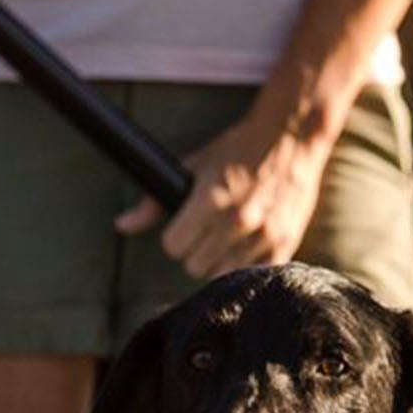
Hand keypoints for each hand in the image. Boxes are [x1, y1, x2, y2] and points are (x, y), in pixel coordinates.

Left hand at [116, 108, 333, 280]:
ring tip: (229, 238)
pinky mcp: (284, 243)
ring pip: (222, 274)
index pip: (173, 247)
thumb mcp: (194, 165)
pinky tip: (247, 245)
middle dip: (196, 251)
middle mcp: (237, 218)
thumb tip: (120, 226)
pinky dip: (246, 265)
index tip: (182, 230)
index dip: (174, 239)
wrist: (291, 137)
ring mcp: (263, 233)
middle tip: (207, 233)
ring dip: (220, 261)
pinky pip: (251, 275)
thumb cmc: (237, 149)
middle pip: (194, 266)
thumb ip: (153, 200)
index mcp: (210, 197)